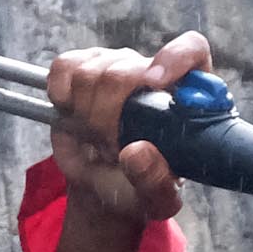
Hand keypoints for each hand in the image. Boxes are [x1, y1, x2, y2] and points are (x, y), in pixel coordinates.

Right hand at [41, 31, 206, 229]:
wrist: (103, 186)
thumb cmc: (138, 189)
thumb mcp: (156, 200)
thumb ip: (155, 181)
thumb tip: (137, 151)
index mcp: (188, 96)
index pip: (191, 51)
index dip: (173, 58)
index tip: (153, 83)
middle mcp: (153, 72)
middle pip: (125, 71)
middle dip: (108, 117)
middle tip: (111, 148)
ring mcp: (115, 66)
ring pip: (91, 72)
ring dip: (86, 115)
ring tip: (97, 138)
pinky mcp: (80, 68)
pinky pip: (64, 67)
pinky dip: (61, 94)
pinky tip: (72, 114)